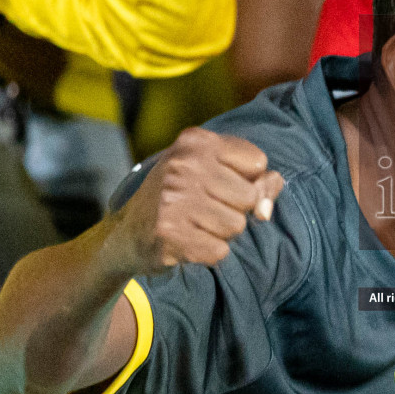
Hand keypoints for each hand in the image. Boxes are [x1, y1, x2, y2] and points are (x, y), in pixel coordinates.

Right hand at [106, 128, 285, 272]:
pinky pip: (220, 251)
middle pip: (250, 197)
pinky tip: (186, 242)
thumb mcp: (214, 174)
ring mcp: (173, 200)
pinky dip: (208, 252)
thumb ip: (257, 181)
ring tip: (194, 224)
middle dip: (235, 209)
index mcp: (196, 141)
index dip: (248, 180)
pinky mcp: (169, 234)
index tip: (221, 184)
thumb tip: (266, 207)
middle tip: (203, 208)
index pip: (257, 162)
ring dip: (222, 232)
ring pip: (237, 226)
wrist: (127, 233)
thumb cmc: (181, 199)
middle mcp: (183, 165)